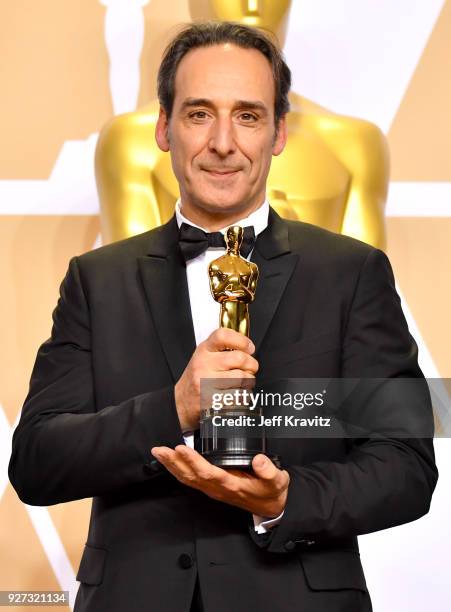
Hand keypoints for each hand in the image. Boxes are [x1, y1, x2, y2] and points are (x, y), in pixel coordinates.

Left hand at [150, 445, 289, 517]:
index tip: (181, 448)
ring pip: (188, 478)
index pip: (208, 472)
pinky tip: (170, 461)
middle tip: (160, 449)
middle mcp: (218, 488)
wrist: (271, 507)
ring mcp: (213, 489)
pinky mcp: (212, 487)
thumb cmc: (272, 491)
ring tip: (159, 452)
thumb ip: (269, 471)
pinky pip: (190, 479)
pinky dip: (178, 470)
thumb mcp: (278, 481)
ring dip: (172, 466)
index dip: (193, 461)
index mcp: (232, 485)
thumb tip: (259, 459)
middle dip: (174, 462)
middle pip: (191, 476)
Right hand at [174, 328, 257, 431]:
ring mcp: (206, 382)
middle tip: (250, 369)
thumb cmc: (198, 378)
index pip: (223, 335)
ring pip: (242, 378)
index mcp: (204, 350)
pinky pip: (238, 395)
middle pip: (239, 358)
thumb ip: (223, 349)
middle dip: (252, 365)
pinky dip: (242, 396)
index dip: (241, 340)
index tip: (249, 348)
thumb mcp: (205, 357)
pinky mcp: (211, 399)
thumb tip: (248, 348)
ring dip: (248, 382)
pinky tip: (235, 395)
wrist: (181, 402)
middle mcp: (203, 363)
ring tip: (241, 383)